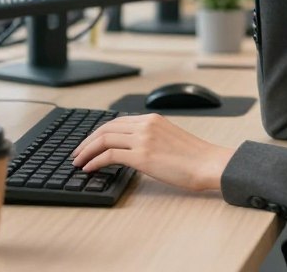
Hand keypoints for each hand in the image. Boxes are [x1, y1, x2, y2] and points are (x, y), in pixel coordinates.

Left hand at [71, 113, 234, 191]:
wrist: (209, 164)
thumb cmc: (194, 157)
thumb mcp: (169, 138)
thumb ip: (150, 137)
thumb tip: (130, 149)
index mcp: (152, 118)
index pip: (116, 122)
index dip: (98, 133)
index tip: (88, 143)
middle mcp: (146, 124)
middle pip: (106, 128)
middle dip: (87, 141)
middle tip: (76, 153)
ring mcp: (144, 139)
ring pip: (104, 139)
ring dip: (87, 151)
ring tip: (78, 162)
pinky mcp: (143, 155)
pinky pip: (110, 154)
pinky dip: (95, 161)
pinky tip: (90, 168)